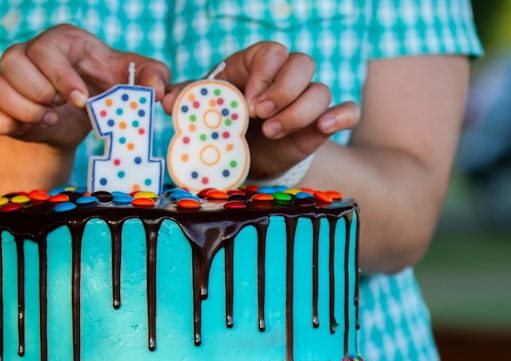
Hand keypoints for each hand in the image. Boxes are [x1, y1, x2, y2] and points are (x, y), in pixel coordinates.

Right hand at [0, 24, 170, 148]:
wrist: (86, 120)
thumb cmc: (111, 90)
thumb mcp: (136, 80)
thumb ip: (156, 78)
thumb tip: (160, 93)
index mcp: (62, 41)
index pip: (45, 48)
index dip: (60, 77)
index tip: (81, 100)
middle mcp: (30, 54)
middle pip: (11, 61)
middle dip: (40, 92)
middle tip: (61, 109)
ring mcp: (11, 80)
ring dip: (24, 110)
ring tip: (50, 119)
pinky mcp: (1, 107)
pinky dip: (2, 124)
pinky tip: (28, 130)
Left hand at [163, 42, 359, 178]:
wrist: (245, 158)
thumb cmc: (224, 125)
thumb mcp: (203, 111)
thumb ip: (186, 101)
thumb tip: (162, 98)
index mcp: (258, 65)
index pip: (272, 52)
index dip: (265, 73)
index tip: (248, 102)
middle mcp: (287, 77)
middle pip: (302, 64)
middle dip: (283, 90)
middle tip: (261, 116)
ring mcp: (308, 100)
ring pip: (321, 89)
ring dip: (299, 111)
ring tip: (273, 133)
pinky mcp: (324, 124)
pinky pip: (348, 110)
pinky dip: (342, 116)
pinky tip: (325, 128)